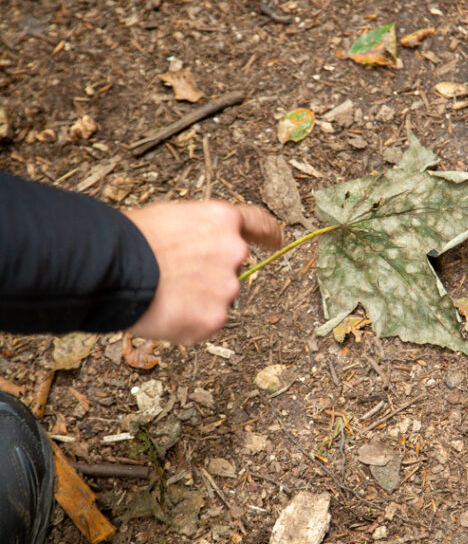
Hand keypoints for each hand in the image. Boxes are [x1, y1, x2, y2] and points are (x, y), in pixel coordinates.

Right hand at [124, 200, 282, 344]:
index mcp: (223, 221)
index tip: (277, 240)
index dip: (269, 234)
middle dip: (209, 277)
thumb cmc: (132, 239)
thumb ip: (198, 235)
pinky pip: (204, 324)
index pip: (258, 225)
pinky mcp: (215, 319)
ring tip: (162, 295)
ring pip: (217, 300)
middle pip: (231, 270)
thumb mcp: (171, 219)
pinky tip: (164, 313)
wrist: (114, 266)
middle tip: (174, 280)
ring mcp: (227, 288)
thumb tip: (197, 254)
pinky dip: (187, 324)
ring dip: (196, 302)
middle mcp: (234, 252)